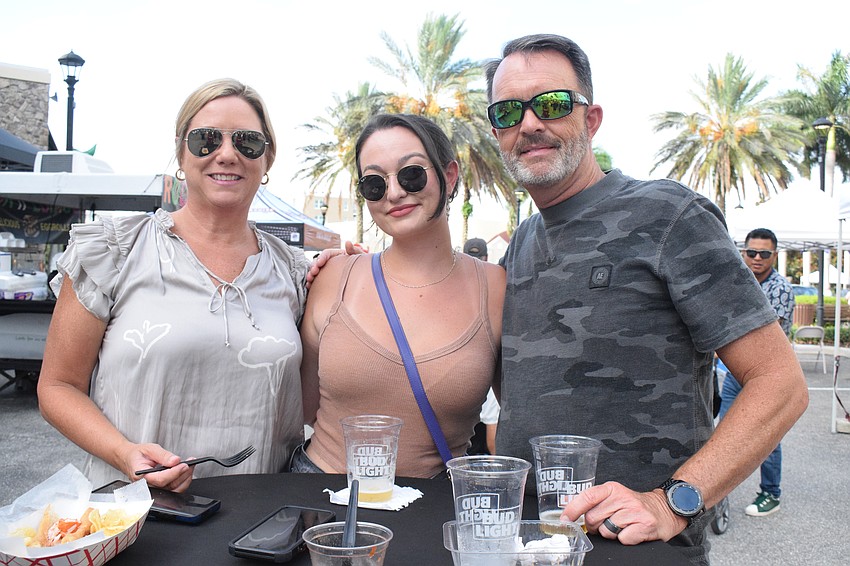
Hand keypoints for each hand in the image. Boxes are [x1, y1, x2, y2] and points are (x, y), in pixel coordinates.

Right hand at [124, 443, 193, 491]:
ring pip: (174, 490)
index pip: (160, 479)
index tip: (184, 465)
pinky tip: (185, 471)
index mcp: (141, 476)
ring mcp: (154, 489)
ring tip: (190, 465)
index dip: (174, 472)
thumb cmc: (137, 455)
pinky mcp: (160, 489)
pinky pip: (174, 489)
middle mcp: (147, 486)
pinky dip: (182, 481)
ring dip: (185, 478)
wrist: (130, 459)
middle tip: (190, 463)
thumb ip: (163, 455)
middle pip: (169, 486)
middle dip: (182, 474)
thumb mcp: (149, 449)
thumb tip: (175, 461)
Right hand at [306, 242, 367, 288]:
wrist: (367, 278)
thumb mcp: (360, 258)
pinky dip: (312, 282)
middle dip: (313, 267)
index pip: (326, 254)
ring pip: (316, 271)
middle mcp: (332, 262)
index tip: (319, 263)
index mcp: (338, 255)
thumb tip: (348, 243)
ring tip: (309, 280)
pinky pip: (317, 280)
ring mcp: (329, 271)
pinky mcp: (327, 280)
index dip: (321, 258)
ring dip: (311, 275)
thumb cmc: (364, 266)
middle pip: (318, 262)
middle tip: (312, 274)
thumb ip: (354, 250)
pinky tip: (310, 286)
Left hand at [562, 481, 687, 543]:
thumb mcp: (614, 497)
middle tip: (607, 523)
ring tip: (622, 526)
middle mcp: (622, 497)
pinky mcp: (645, 525)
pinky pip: (622, 539)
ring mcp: (634, 511)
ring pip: (606, 531)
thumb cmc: (634, 506)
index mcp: (612, 488)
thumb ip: (595, 503)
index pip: (587, 497)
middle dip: (595, 526)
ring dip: (611, 533)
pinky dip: (625, 539)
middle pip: (593, 518)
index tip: (564, 520)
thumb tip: (570, 514)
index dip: (572, 510)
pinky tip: (632, 531)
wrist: (664, 510)